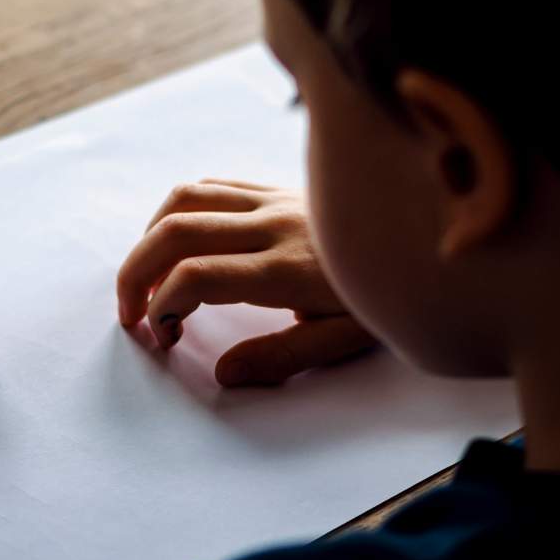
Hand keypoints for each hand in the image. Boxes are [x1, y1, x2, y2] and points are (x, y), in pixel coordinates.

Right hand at [116, 180, 377, 385]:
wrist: (430, 242)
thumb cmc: (387, 299)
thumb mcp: (344, 342)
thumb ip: (282, 358)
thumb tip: (222, 373)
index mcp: (288, 268)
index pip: (198, 274)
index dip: (162, 305)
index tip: (164, 337)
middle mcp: (274, 225)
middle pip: (176, 230)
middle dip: (134, 273)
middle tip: (129, 314)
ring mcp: (274, 199)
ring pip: (184, 198)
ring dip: (148, 238)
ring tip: (145, 280)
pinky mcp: (277, 188)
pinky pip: (211, 186)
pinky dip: (177, 212)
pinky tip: (178, 245)